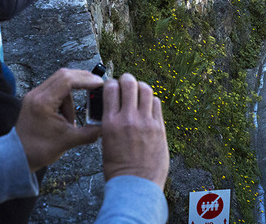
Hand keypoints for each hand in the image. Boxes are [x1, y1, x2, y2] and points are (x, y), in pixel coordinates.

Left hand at [15, 68, 102, 171]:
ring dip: (71, 98)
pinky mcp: (35, 100)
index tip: (100, 83)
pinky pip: (54, 92)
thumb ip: (89, 133)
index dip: (86, 79)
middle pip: (64, 75)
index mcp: (43, 102)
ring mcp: (34, 95)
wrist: (17, 157)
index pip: (67, 80)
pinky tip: (64, 119)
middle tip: (97, 86)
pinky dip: (64, 101)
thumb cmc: (38, 150)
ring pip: (60, 84)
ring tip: (70, 122)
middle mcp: (37, 94)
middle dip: (82, 80)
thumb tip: (105, 127)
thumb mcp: (67, 141)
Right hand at [101, 74, 168, 189]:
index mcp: (110, 122)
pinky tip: (148, 105)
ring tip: (139, 91)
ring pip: (146, 89)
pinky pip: (157, 104)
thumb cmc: (118, 168)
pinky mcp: (159, 128)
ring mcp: (145, 122)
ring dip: (141, 86)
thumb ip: (110, 122)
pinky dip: (152, 100)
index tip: (112, 85)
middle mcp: (128, 118)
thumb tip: (114, 108)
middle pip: (129, 83)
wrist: (135, 186)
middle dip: (127, 79)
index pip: (110, 88)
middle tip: (126, 82)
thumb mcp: (106, 142)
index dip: (111, 83)